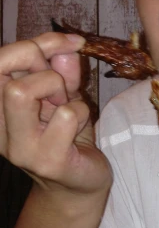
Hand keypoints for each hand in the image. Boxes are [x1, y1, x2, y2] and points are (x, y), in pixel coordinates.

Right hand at [0, 32, 111, 196]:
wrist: (80, 184)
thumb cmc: (69, 136)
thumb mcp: (64, 96)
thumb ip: (61, 71)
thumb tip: (66, 47)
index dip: (37, 43)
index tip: (71, 43)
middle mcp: (0, 127)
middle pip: (3, 74)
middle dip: (44, 69)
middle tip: (64, 89)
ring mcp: (19, 147)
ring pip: (22, 92)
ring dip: (58, 91)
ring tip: (66, 108)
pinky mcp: (46, 160)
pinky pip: (64, 116)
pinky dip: (80, 113)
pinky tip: (79, 129)